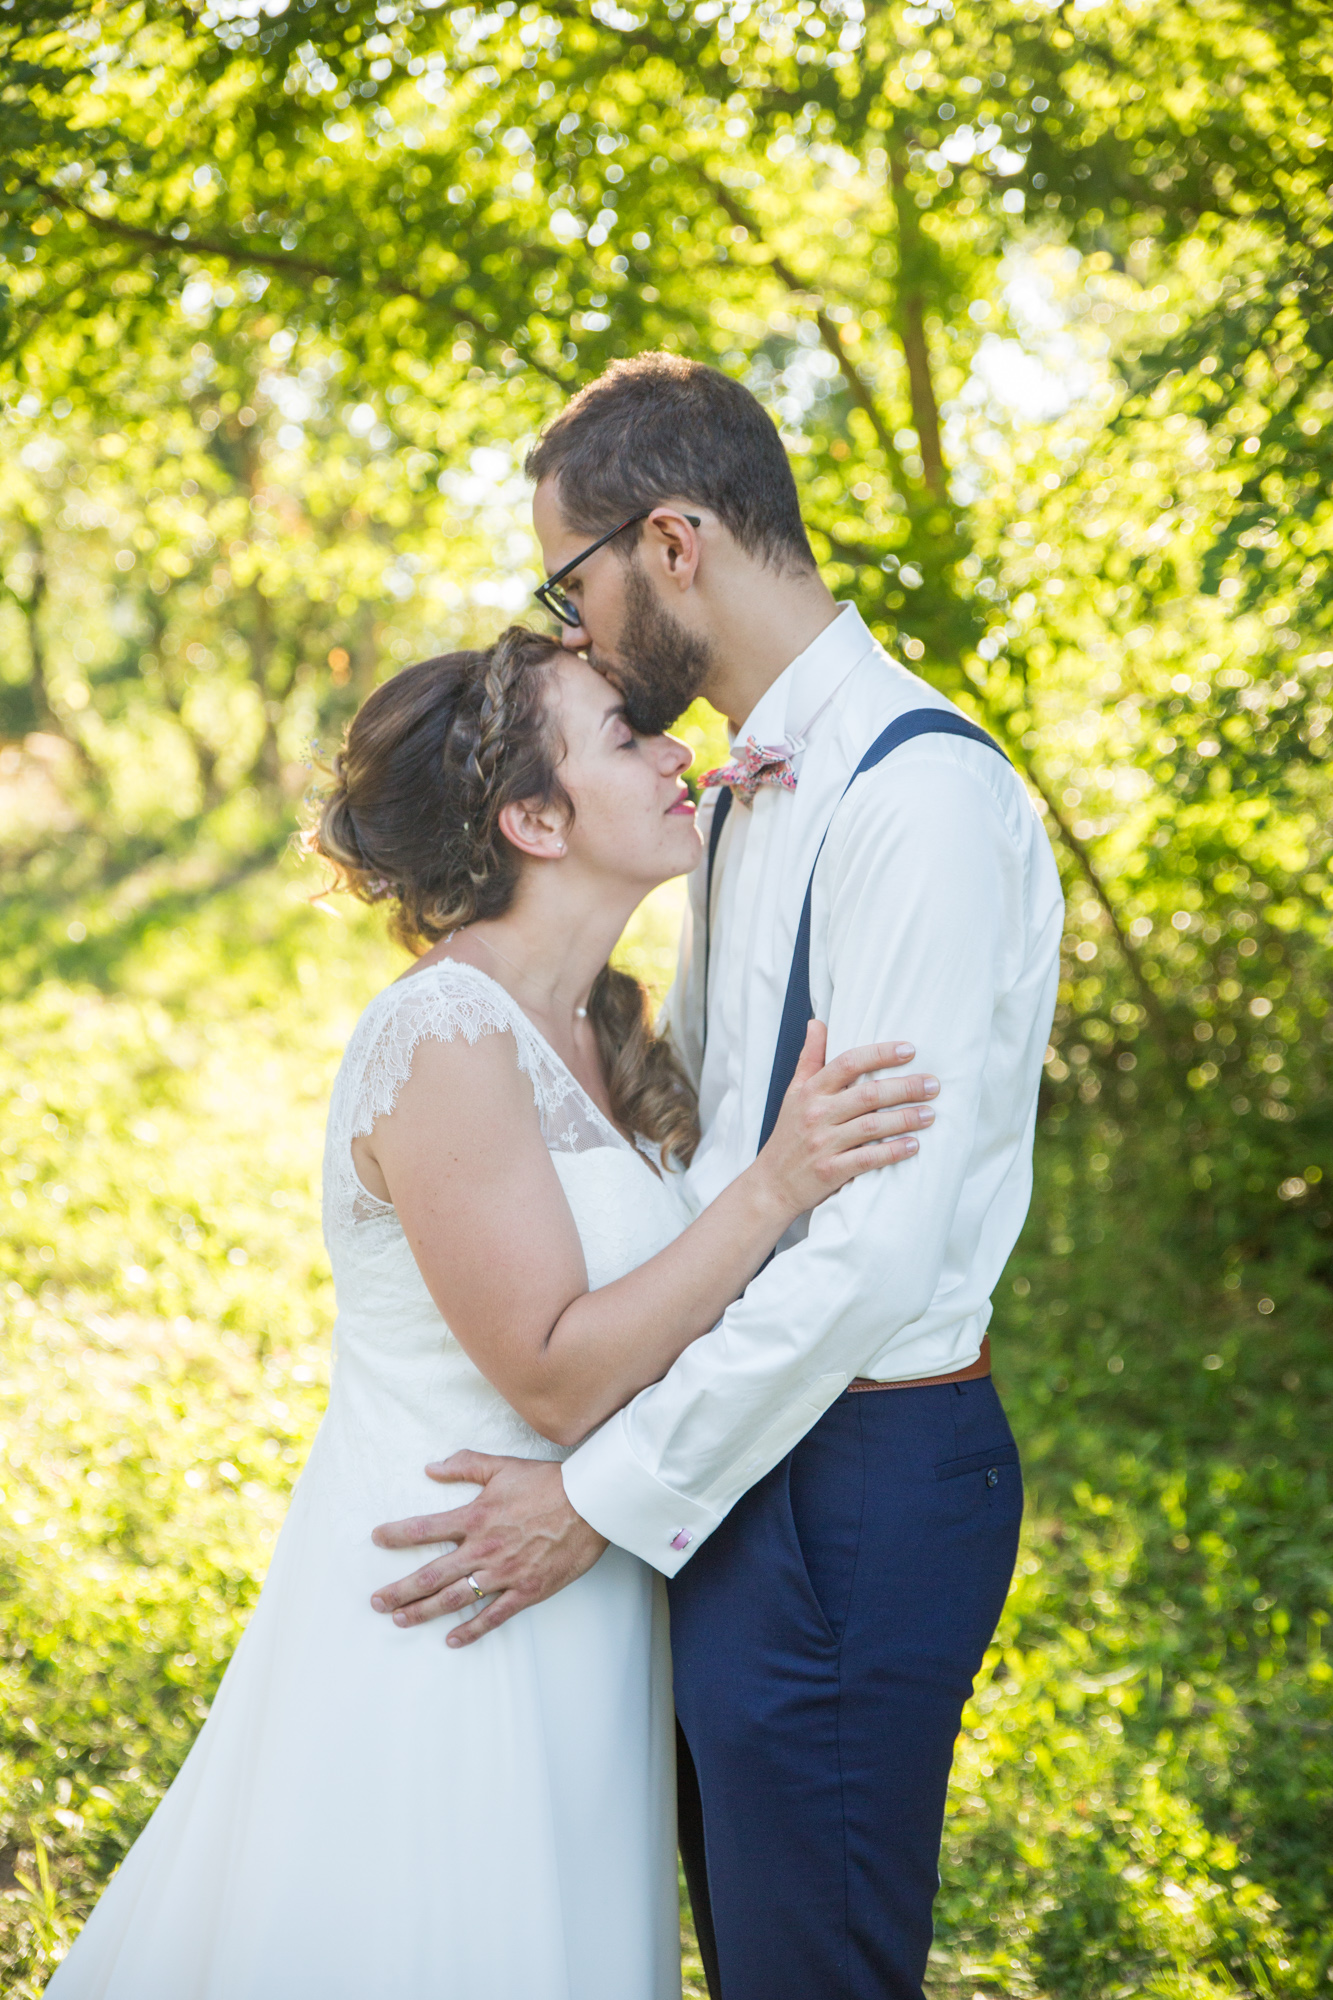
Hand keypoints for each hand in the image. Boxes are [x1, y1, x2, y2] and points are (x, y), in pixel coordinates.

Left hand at [369, 1452, 607, 1647]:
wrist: (590, 1505)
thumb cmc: (547, 1483)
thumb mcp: (503, 1466)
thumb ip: (465, 1466)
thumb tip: (431, 1468)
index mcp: (475, 1518)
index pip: (425, 1529)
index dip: (397, 1534)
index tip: (377, 1539)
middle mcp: (484, 1550)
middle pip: (432, 1575)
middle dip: (401, 1590)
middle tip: (376, 1602)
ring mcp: (504, 1574)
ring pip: (455, 1599)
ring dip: (424, 1612)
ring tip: (400, 1621)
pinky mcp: (526, 1591)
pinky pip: (493, 1616)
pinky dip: (471, 1631)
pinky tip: (451, 1640)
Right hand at [754, 1021, 936, 1220]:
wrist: (771, 1184)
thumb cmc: (788, 1134)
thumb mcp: (793, 1092)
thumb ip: (809, 1058)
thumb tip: (817, 1022)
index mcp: (810, 1091)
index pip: (848, 1063)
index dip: (880, 1053)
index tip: (910, 1050)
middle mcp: (816, 1114)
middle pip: (868, 1094)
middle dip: (905, 1087)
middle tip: (933, 1085)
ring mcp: (823, 1143)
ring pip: (872, 1126)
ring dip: (906, 1119)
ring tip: (930, 1114)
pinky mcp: (830, 1171)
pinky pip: (868, 1158)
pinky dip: (893, 1151)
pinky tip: (913, 1145)